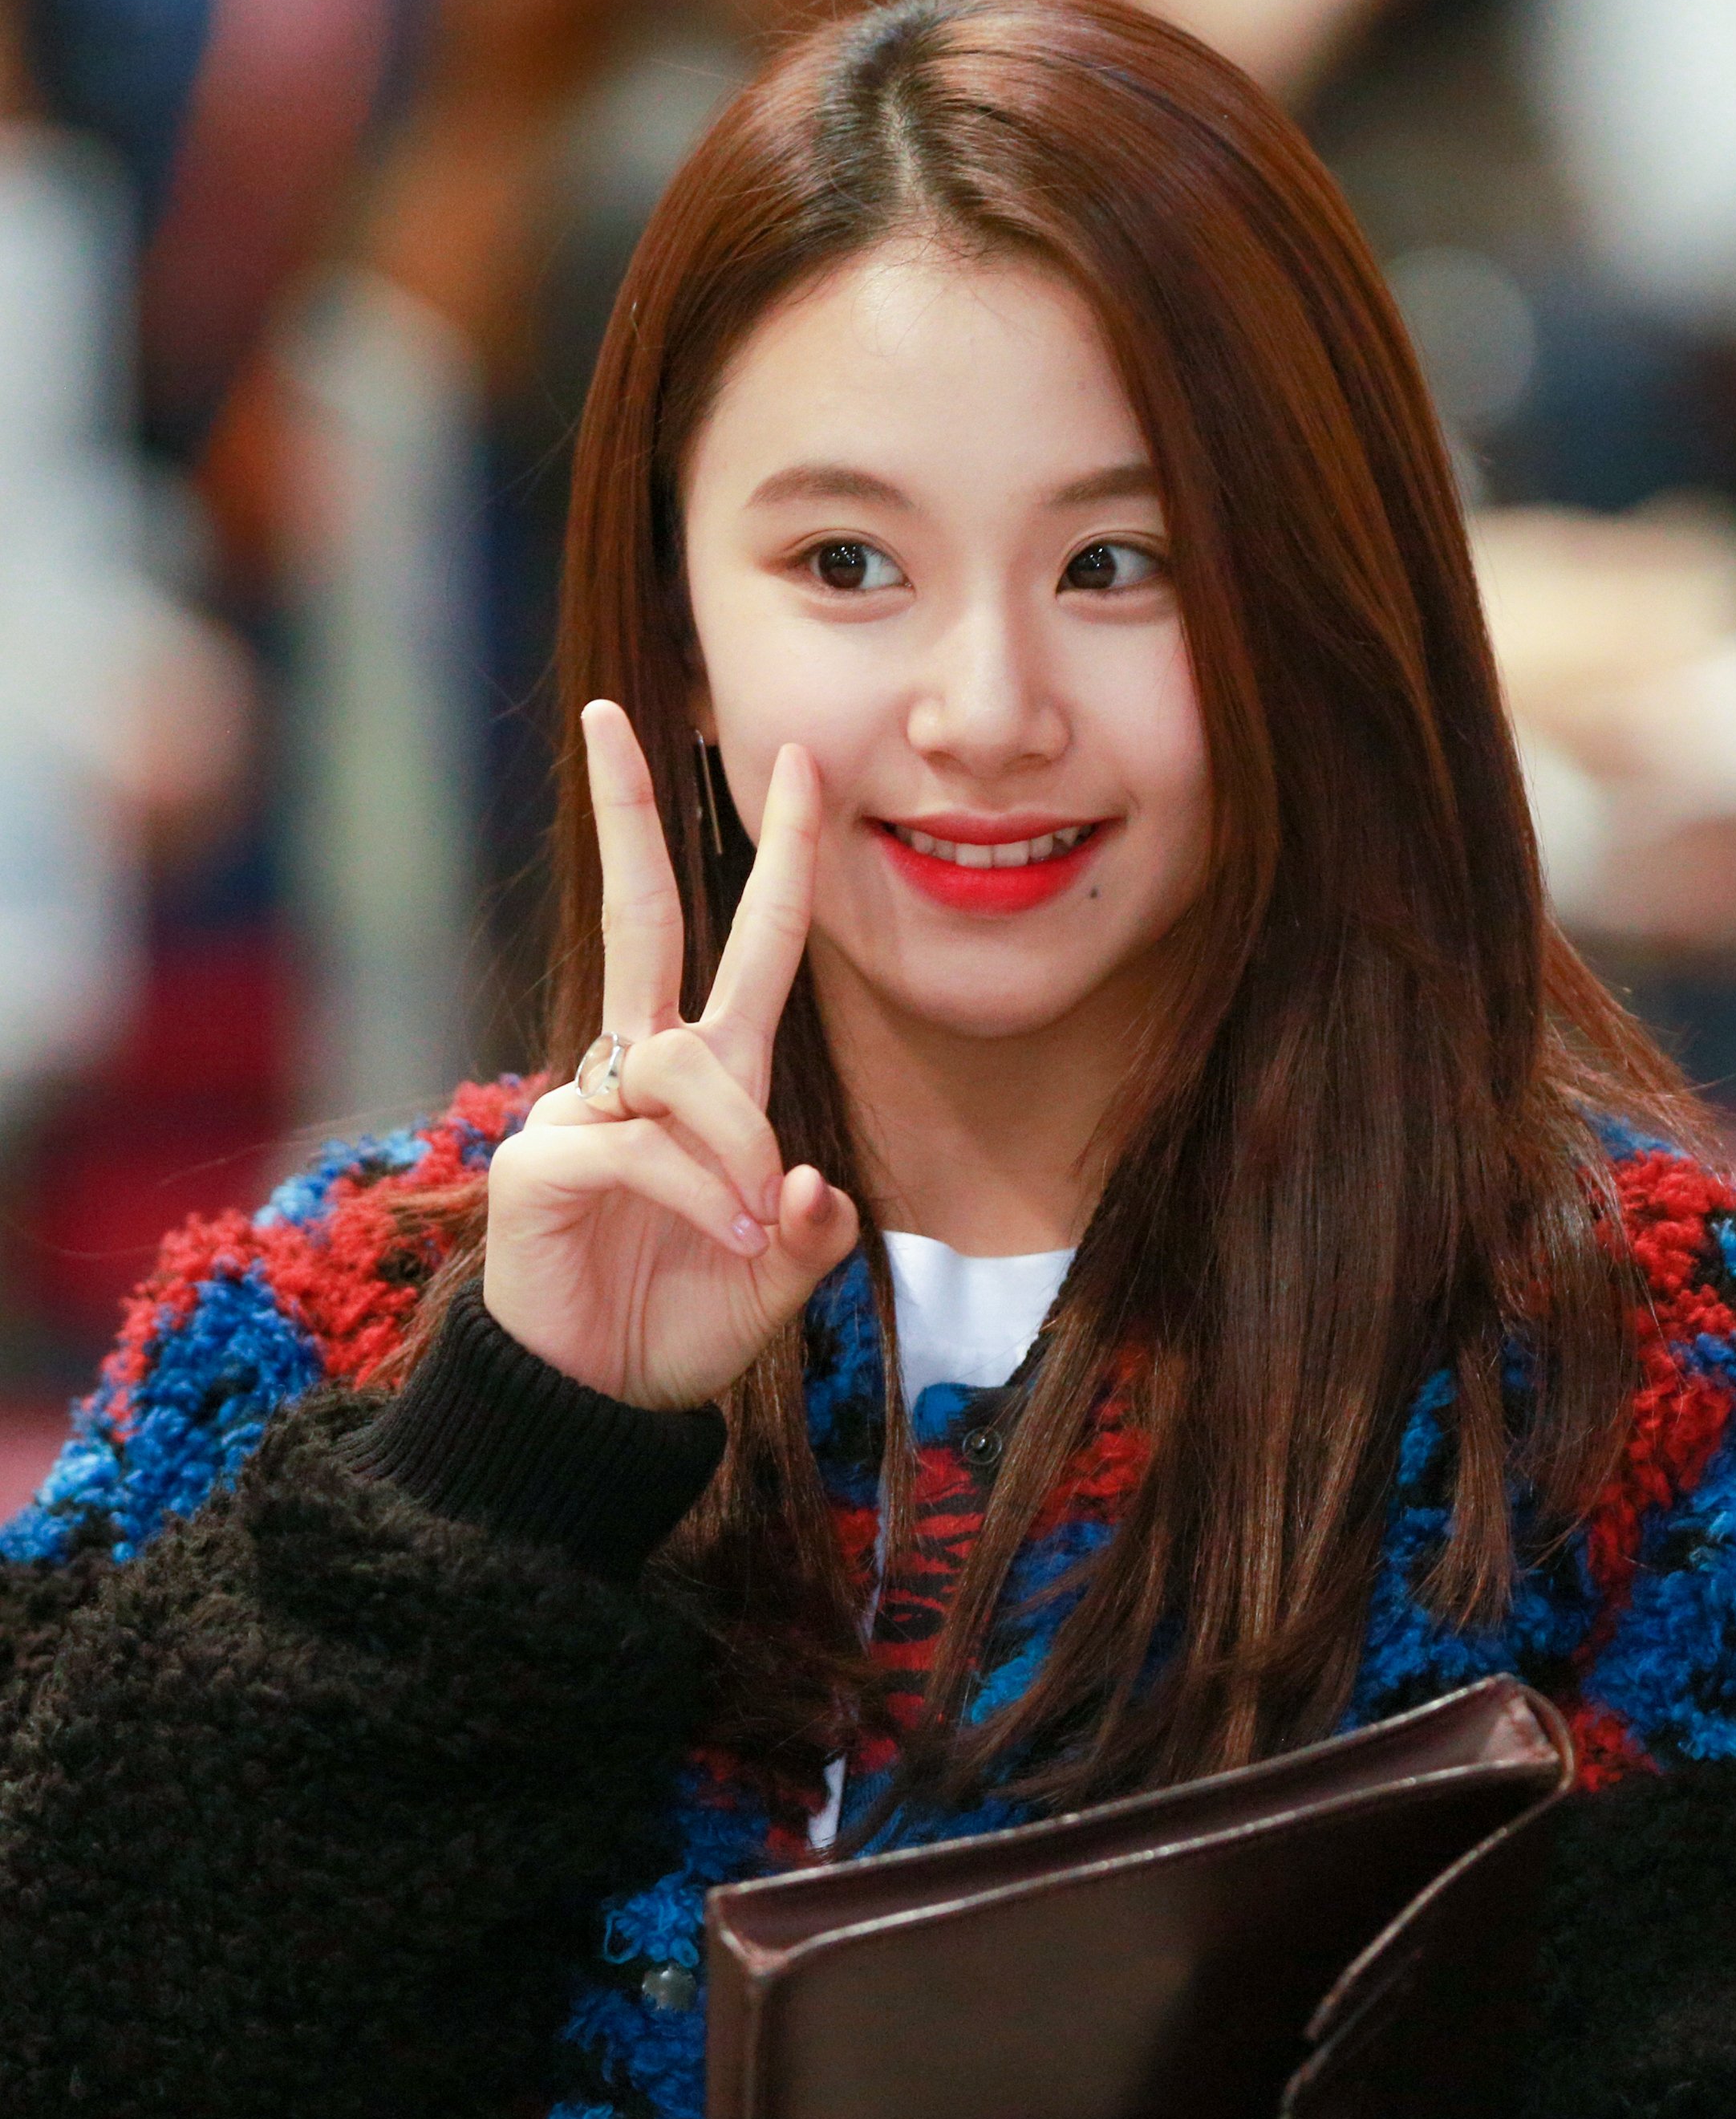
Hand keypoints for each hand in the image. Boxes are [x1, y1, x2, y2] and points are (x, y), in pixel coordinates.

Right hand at [484, 702, 859, 1407]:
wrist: (595, 1405)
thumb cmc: (678, 1328)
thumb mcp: (776, 1279)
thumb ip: (809, 1230)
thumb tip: (813, 1181)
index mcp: (707, 1084)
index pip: (744, 948)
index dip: (779, 861)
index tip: (798, 767)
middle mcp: (639, 1075)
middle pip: (640, 918)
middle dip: (631, 815)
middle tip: (614, 713)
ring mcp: (580, 1109)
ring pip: (683, 1069)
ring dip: (733, 1144)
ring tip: (743, 1227)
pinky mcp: (540, 1160)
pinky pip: (640, 1149)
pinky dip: (693, 1190)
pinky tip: (717, 1236)